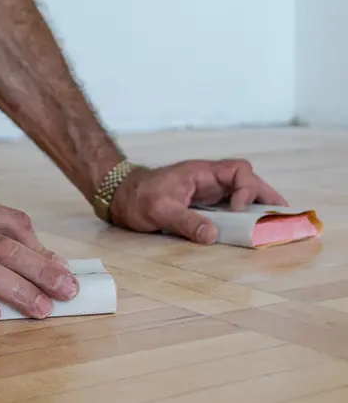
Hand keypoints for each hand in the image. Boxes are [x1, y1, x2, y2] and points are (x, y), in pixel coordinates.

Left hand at [109, 159, 287, 244]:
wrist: (121, 195)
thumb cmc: (138, 197)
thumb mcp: (159, 210)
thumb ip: (185, 221)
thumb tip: (212, 236)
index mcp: (201, 172)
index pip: (238, 170)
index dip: (247, 188)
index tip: (241, 210)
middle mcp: (208, 179)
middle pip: (247, 181)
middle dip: (265, 196)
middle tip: (284, 216)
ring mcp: (207, 191)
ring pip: (241, 193)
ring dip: (258, 207)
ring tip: (276, 224)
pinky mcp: (203, 203)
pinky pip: (230, 207)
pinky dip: (243, 216)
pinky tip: (252, 229)